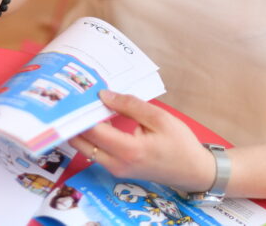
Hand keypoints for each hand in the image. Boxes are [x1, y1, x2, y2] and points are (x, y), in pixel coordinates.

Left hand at [68, 90, 216, 192]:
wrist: (192, 171)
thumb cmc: (179, 144)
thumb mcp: (159, 118)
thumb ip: (130, 105)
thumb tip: (103, 95)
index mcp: (129, 151)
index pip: (93, 131)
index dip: (81, 112)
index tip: (75, 95)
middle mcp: (117, 164)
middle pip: (82, 143)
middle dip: (75, 121)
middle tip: (73, 100)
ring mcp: (115, 169)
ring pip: (86, 148)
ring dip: (82, 128)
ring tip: (83, 105)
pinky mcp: (117, 169)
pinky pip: (96, 151)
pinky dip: (92, 136)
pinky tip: (95, 118)